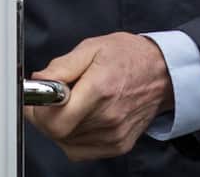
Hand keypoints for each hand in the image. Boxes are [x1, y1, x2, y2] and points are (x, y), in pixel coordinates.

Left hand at [24, 32, 172, 160]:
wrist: (162, 73)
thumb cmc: (128, 57)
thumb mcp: (92, 48)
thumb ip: (61, 66)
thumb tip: (38, 81)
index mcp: (100, 89)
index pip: (56, 119)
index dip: (38, 111)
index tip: (37, 98)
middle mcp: (108, 117)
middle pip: (58, 132)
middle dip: (44, 117)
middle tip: (49, 99)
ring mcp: (114, 135)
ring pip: (66, 143)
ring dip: (59, 126)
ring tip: (70, 104)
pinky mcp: (118, 145)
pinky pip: (81, 151)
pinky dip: (73, 137)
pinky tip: (80, 118)